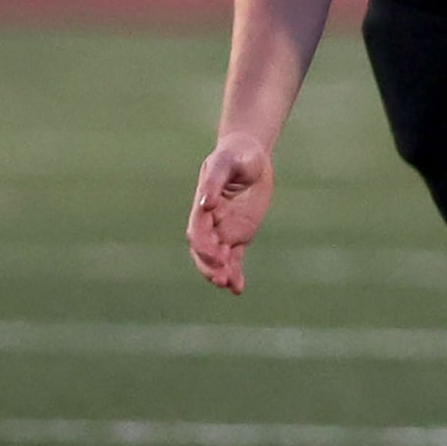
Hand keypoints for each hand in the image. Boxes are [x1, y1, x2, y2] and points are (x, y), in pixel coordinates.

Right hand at [188, 134, 274, 294]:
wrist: (249, 155)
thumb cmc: (235, 155)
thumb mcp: (226, 162)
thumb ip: (214, 182)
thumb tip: (206, 204)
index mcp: (202, 207)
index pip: (197, 232)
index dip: (204, 246)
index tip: (218, 256)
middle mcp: (209, 222)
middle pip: (203, 251)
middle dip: (210, 266)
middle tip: (221, 278)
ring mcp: (223, 231)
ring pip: (217, 259)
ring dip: (221, 273)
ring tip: (229, 284)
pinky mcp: (239, 235)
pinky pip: (235, 259)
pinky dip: (235, 273)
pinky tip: (237, 289)